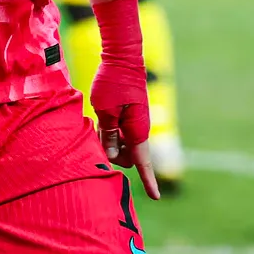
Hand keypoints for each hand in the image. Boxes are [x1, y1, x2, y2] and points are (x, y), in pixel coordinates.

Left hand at [90, 60, 160, 200]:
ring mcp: (134, 121)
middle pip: (126, 156)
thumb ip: (108, 135)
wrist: (123, 56)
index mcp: (137, 130)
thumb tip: (110, 156)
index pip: (143, 162)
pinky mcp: (129, 115)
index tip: (156, 197)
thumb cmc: (113, 82)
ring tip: (97, 122)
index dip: (149, 181)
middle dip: (112, 154)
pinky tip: (100, 119)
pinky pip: (119, 132)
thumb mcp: (105, 111)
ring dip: (108, 141)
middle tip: (96, 135)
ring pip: (120, 144)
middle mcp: (138, 129)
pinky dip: (110, 131)